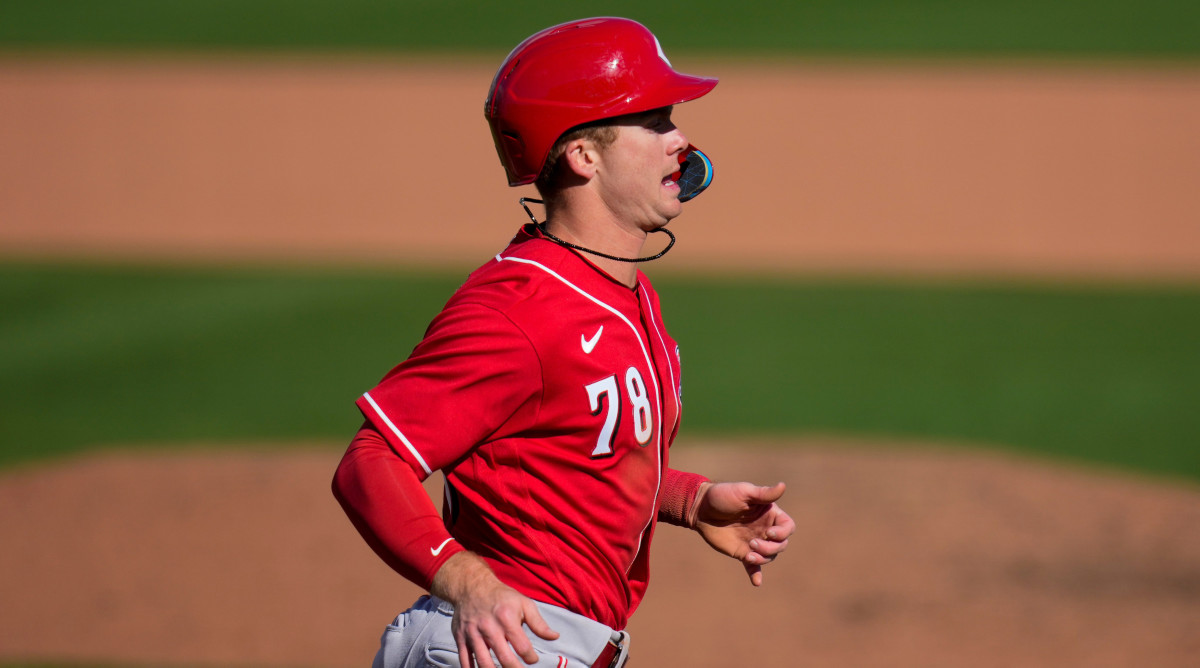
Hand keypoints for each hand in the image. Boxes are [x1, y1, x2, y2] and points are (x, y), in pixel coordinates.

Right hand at [431, 552, 559, 667]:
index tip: (533, 659)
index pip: (523, 647)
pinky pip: (465, 660)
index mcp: (507, 619)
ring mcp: (473, 634)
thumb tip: (555, 637)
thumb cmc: (502, 597)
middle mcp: (489, 627)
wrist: (472, 586)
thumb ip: (539, 623)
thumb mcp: (524, 604)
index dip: (531, 658)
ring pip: (484, 663)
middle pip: (505, 659)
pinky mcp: (461, 638)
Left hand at [692, 481, 794, 586]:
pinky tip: (756, 582)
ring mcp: (754, 542)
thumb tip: (783, 485)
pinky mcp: (742, 552)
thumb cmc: (722, 495)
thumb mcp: (744, 492)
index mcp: (769, 514)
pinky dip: (756, 575)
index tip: (768, 532)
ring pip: (769, 556)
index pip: (788, 527)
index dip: (783, 532)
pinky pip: (753, 566)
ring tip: (748, 555)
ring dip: (763, 558)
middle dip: (771, 547)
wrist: (700, 508)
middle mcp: (765, 529)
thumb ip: (764, 493)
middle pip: (781, 544)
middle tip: (753, 543)